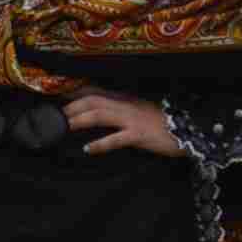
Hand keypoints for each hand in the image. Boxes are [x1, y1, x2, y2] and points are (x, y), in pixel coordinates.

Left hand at [65, 89, 185, 159]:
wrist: (188, 130)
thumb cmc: (161, 123)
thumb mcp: (138, 111)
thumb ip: (118, 108)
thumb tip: (97, 110)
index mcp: (125, 100)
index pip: (95, 91)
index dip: (75, 92)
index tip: (56, 94)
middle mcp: (126, 106)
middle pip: (93, 100)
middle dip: (71, 106)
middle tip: (54, 115)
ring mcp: (132, 119)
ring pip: (100, 115)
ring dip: (79, 119)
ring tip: (64, 126)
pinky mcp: (139, 135)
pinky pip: (116, 139)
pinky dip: (100, 144)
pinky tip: (88, 149)